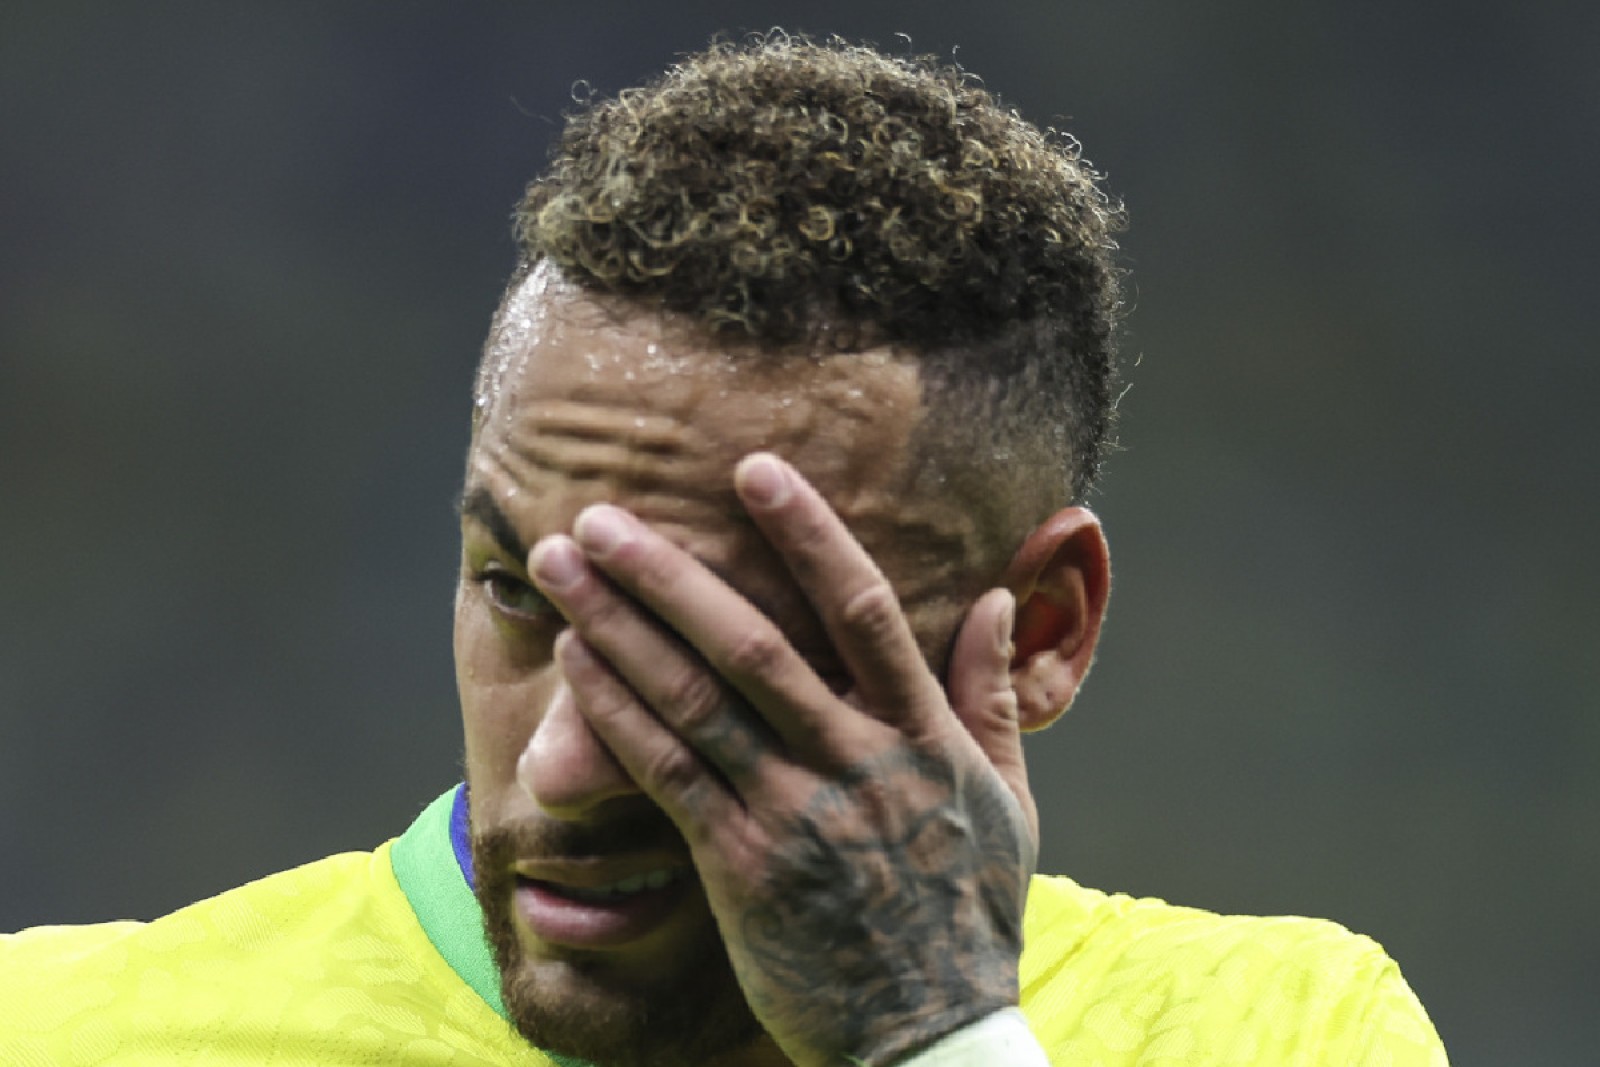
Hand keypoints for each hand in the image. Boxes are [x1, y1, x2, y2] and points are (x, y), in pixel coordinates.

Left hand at [527, 452, 1033, 1066]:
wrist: (928, 1039)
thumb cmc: (969, 915)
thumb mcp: (1011, 802)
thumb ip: (993, 696)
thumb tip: (999, 600)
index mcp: (923, 737)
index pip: (865, 612)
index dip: (808, 535)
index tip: (756, 472)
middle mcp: (856, 763)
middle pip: (752, 647)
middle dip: (669, 574)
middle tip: (598, 515)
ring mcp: (794, 816)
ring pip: (694, 703)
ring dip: (619, 629)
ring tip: (559, 569)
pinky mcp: (742, 868)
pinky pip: (669, 777)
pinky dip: (618, 715)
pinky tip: (574, 663)